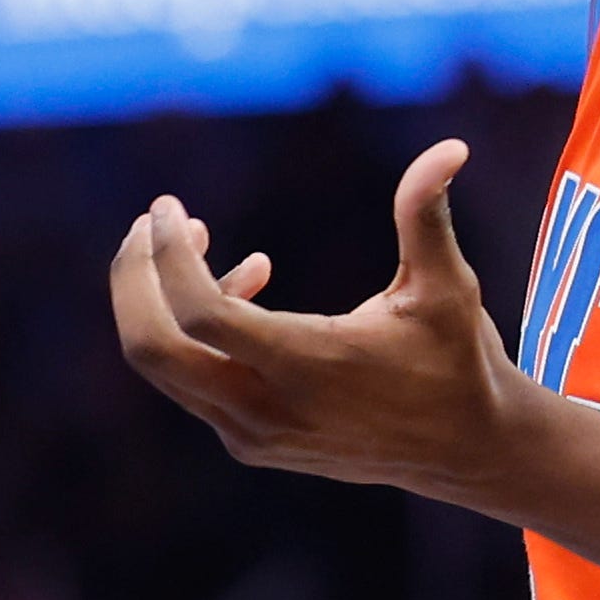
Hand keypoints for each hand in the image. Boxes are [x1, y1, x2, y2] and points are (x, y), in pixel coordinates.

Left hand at [109, 140, 531, 500]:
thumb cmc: (458, 358)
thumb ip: (427, 216)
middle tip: (153, 221)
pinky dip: (193, 328)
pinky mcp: (249, 443)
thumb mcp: (447, 286)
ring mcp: (251, 434)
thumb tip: (450, 148)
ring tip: (197, 235)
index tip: (170, 207)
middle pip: (150, 347)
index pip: (200, 314)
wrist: (465, 451)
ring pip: (163, 366)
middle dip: (134, 276)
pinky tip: (248, 282)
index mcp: (309, 366)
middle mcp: (267, 409)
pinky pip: (191, 380)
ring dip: (159, 297)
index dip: (169, 256)